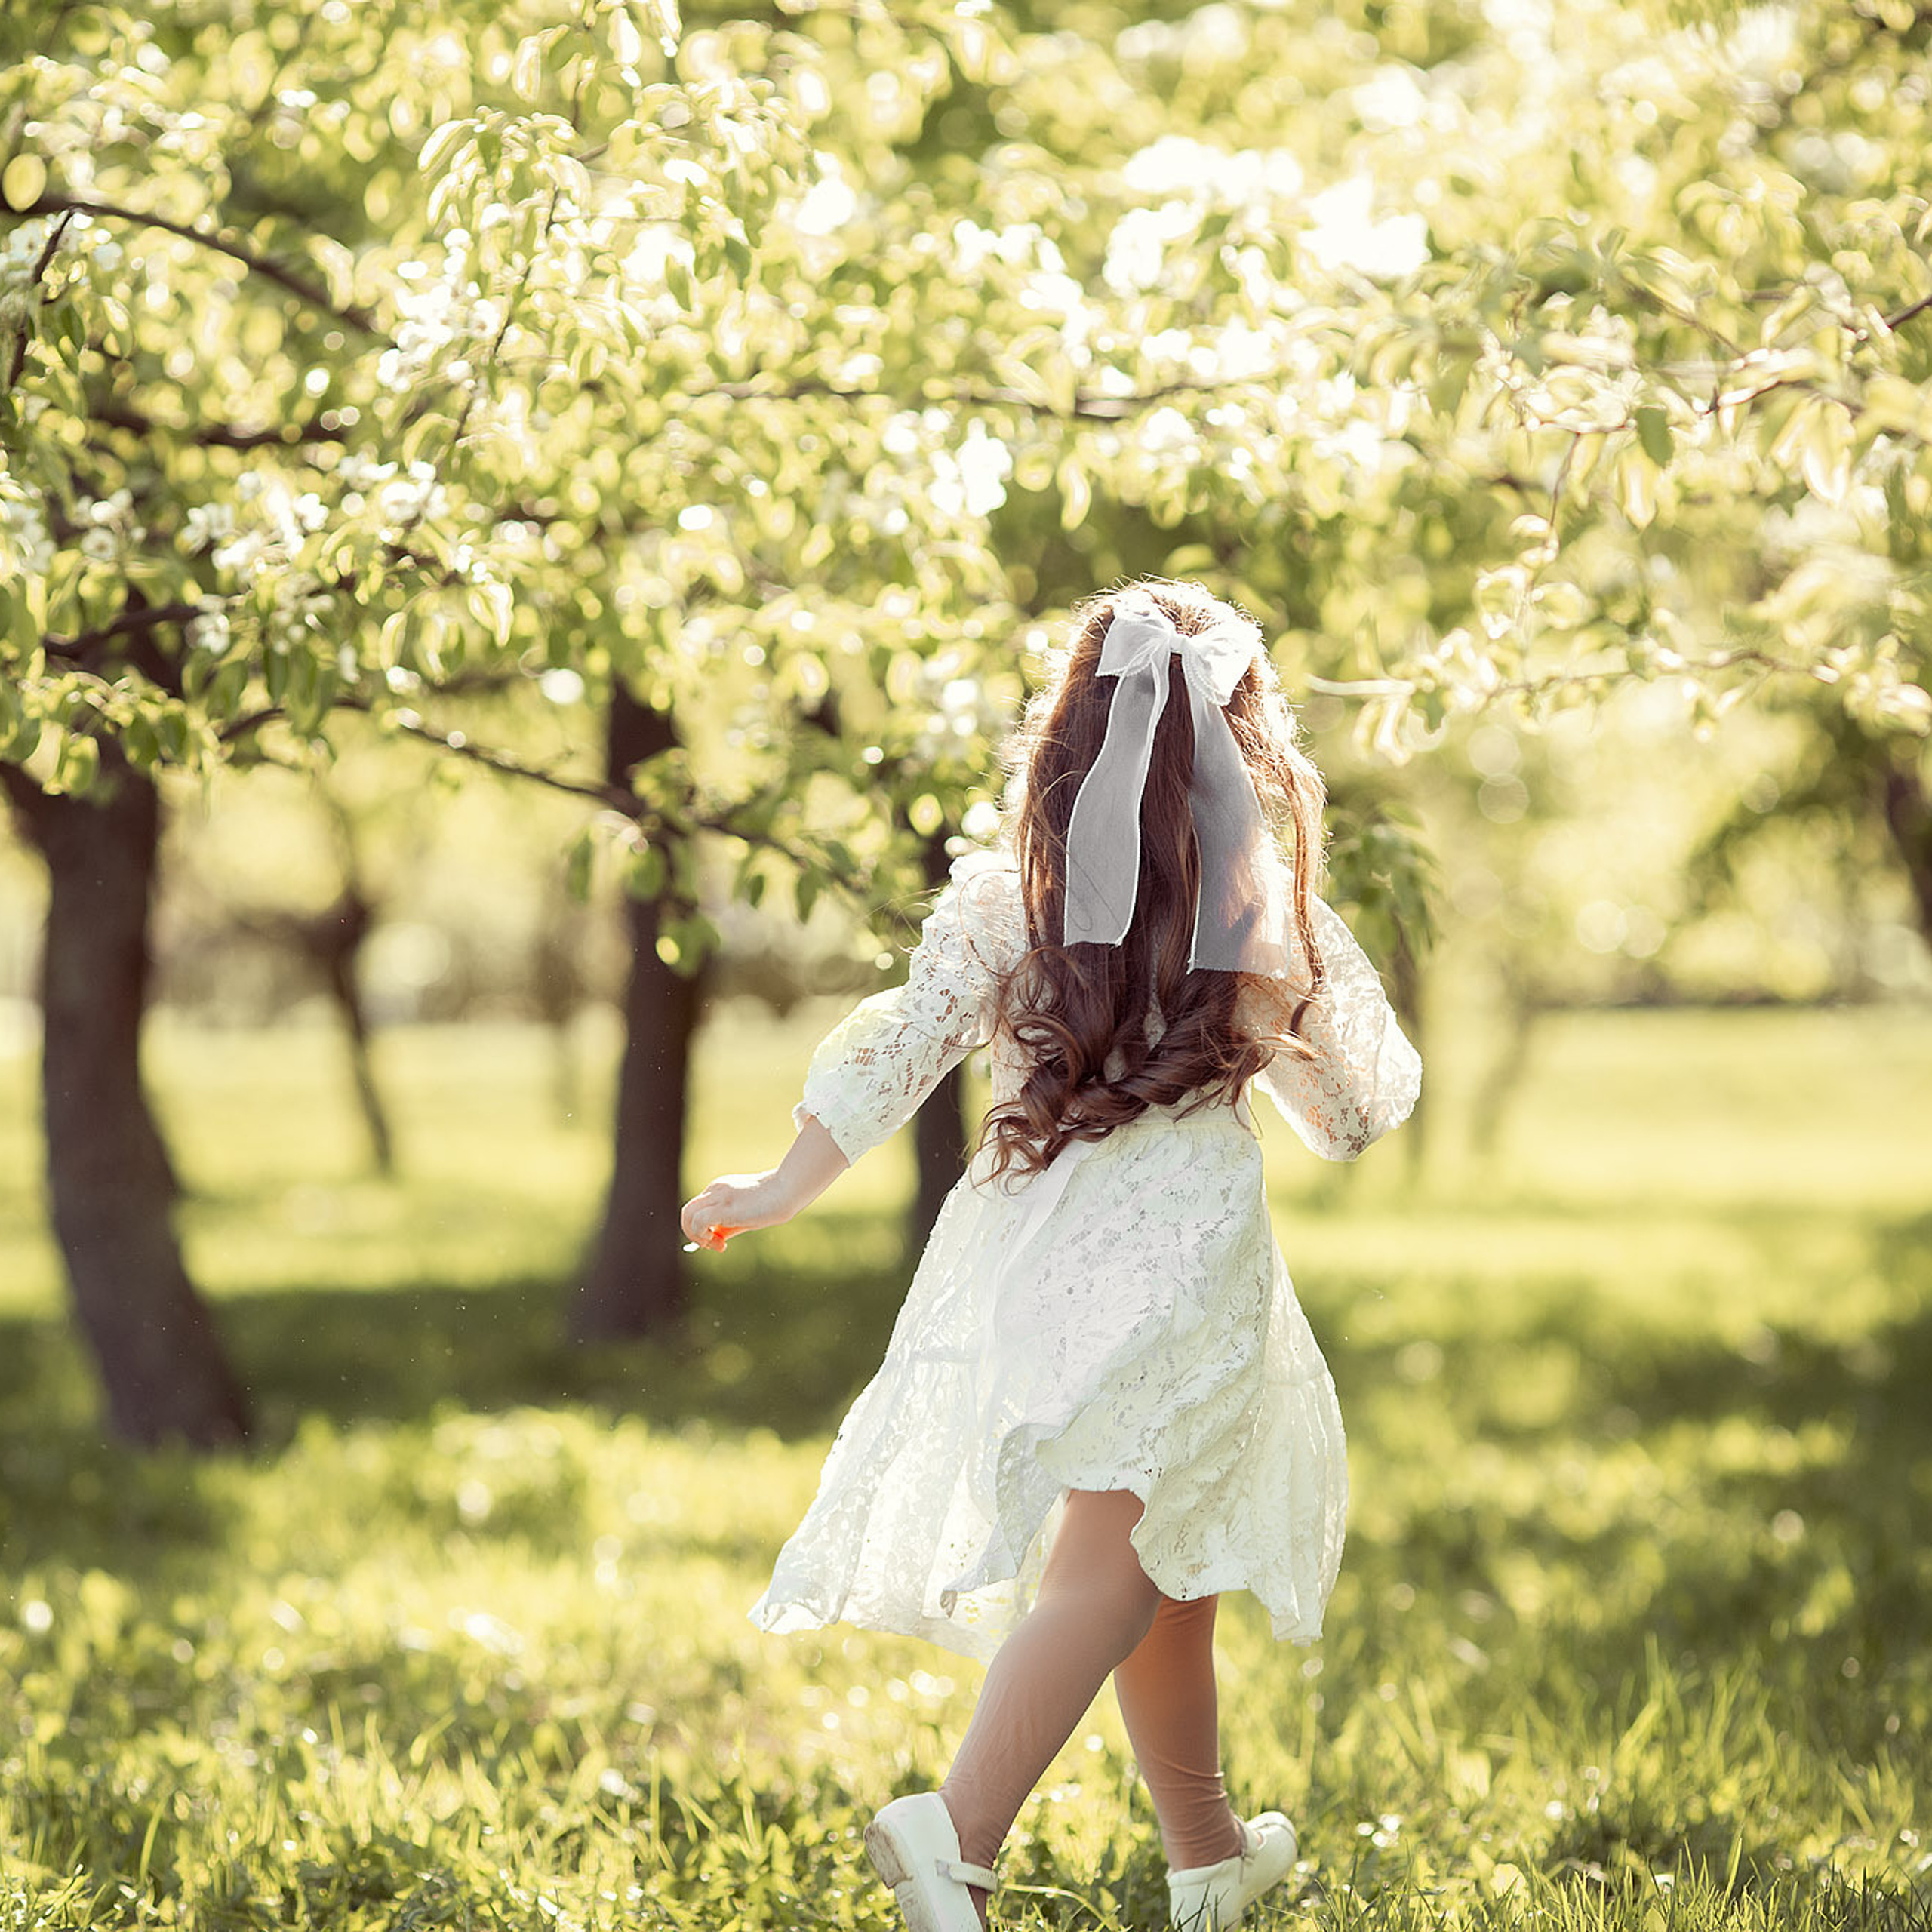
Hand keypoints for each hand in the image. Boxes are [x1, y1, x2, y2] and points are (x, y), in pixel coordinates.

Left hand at [679, 1170, 799, 1251]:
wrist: (786, 1190)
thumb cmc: (772, 1203)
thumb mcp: (745, 1216)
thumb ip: (728, 1226)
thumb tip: (715, 1240)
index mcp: (718, 1189)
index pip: (698, 1210)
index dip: (702, 1230)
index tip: (719, 1243)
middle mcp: (714, 1189)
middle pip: (688, 1212)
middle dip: (694, 1233)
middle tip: (713, 1245)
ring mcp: (718, 1196)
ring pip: (688, 1214)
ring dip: (696, 1235)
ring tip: (716, 1244)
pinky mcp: (724, 1207)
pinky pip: (699, 1221)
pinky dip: (702, 1235)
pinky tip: (719, 1242)